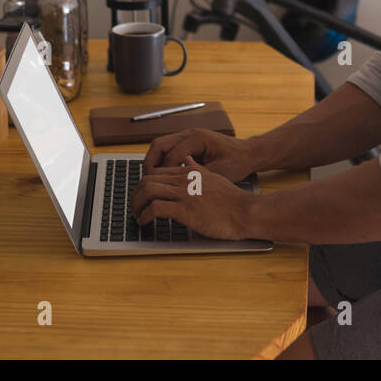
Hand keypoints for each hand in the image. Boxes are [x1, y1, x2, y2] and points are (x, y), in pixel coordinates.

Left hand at [130, 158, 255, 241]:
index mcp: (189, 172)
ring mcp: (184, 194)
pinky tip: (144, 222)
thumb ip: (197, 168)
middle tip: (134, 206)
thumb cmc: (232, 199)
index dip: (144, 184)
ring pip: (148, 192)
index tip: (142, 195)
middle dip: (136, 194)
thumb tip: (187, 159)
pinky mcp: (186, 210)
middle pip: (147, 180)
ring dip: (136, 204)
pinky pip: (155, 209)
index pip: (157, 172)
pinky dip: (145, 215)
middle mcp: (184, 180)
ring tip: (136, 215)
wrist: (245, 211)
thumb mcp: (213, 176)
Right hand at [142, 127, 260, 180]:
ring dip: (154, 163)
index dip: (162, 173)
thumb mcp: (219, 172)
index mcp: (197, 138)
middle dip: (150, 164)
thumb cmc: (238, 161)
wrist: (249, 154)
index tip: (159, 189)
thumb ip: (197, 176)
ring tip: (152, 181)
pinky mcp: (189, 144)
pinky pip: (169, 150)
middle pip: (159, 145)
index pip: (170, 154)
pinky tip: (164, 177)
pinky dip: (163, 162)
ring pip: (161, 146)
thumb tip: (177, 187)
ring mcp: (188, 137)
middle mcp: (190, 134)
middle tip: (146, 183)